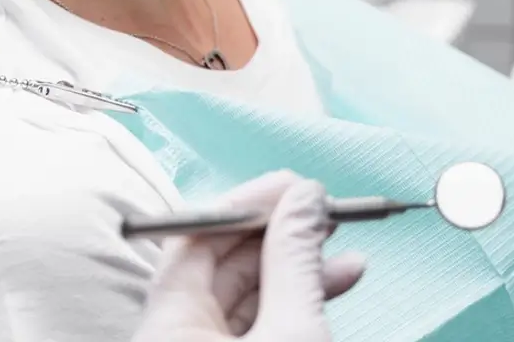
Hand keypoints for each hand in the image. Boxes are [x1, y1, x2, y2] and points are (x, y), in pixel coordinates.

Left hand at [131, 172, 365, 341]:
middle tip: (324, 212)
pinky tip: (339, 280)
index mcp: (167, 325)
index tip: (294, 186)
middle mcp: (175, 335)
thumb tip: (306, 198)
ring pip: (245, 295)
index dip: (244, 205)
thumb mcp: (293, 332)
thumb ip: (296, 263)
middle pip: (220, 263)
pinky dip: (295, 300)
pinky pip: (258, 323)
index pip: (192, 239)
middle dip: (278, 233)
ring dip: (297, 267)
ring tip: (346, 248)